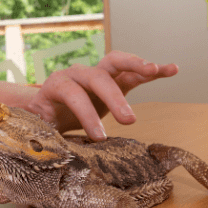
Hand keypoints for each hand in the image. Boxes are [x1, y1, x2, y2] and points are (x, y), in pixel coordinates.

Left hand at [30, 50, 177, 139]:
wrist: (45, 107)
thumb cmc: (42, 119)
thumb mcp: (36, 126)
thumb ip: (40, 132)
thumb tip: (40, 144)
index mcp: (57, 84)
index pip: (73, 94)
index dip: (86, 114)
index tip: (100, 137)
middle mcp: (78, 73)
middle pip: (98, 77)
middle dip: (114, 97)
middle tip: (129, 121)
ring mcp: (97, 74)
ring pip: (117, 62)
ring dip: (136, 65)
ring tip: (155, 70)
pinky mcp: (114, 80)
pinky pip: (134, 73)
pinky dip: (153, 71)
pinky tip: (172, 69)